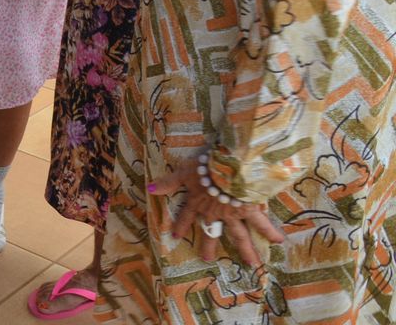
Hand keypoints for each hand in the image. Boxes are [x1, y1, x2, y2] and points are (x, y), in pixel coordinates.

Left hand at [149, 161, 284, 266]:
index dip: (181, 224)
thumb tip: (150, 188)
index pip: (187, 214)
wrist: (230, 167)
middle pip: (212, 231)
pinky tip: (279, 241)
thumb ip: (169, 182)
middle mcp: (215, 212)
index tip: (175, 236)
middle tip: (206, 259)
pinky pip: (262, 223)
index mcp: (199, 201)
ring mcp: (234, 213)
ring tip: (251, 264)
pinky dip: (271, 231)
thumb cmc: (206, 166)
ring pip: (239, 235)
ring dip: (245, 249)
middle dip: (208, 245)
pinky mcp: (250, 210)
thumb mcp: (184, 171)